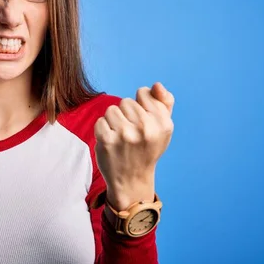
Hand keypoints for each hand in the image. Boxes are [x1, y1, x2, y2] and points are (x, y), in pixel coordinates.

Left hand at [94, 82, 174, 210]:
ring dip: (113, 122)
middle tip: (131, 134)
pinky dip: (103, 130)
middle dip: (126, 115)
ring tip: (121, 138)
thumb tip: (156, 85)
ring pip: (111, 110)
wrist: (132, 179)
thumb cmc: (147, 148)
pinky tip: (111, 142)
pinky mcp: (107, 140)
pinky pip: (100, 121)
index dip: (140, 106)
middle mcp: (146, 128)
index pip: (143, 93)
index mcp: (163, 123)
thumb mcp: (163, 128)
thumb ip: (164, 103)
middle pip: (125, 102)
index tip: (142, 122)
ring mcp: (126, 134)